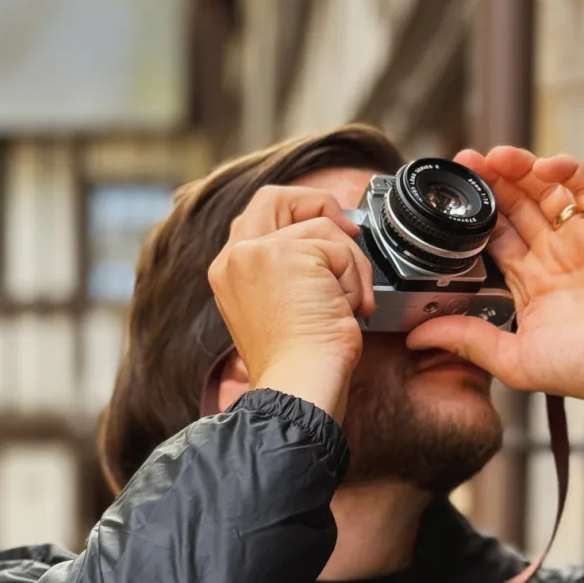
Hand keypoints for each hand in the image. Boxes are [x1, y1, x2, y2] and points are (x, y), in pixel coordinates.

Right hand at [208, 186, 375, 420]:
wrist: (299, 385)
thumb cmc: (298, 362)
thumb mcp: (280, 306)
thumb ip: (287, 270)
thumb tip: (328, 245)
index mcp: (228, 271)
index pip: (258, 216)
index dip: (298, 214)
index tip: (331, 231)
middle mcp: (234, 257)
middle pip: (275, 197)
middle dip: (319, 205)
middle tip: (348, 231)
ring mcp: (257, 252)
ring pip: (321, 228)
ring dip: (348, 265)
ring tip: (345, 302)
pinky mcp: (285, 254)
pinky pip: (340, 247)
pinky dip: (355, 278)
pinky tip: (345, 307)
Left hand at [408, 147, 583, 476]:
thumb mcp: (511, 359)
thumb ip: (465, 339)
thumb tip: (414, 338)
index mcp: (528, 281)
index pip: (493, 234)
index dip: (472, 212)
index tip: (448, 196)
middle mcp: (552, 255)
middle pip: (515, 204)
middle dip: (491, 181)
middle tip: (467, 162)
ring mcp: (580, 237)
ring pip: (545, 188)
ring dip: (521, 168)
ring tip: (497, 157)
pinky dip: (567, 168)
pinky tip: (544, 166)